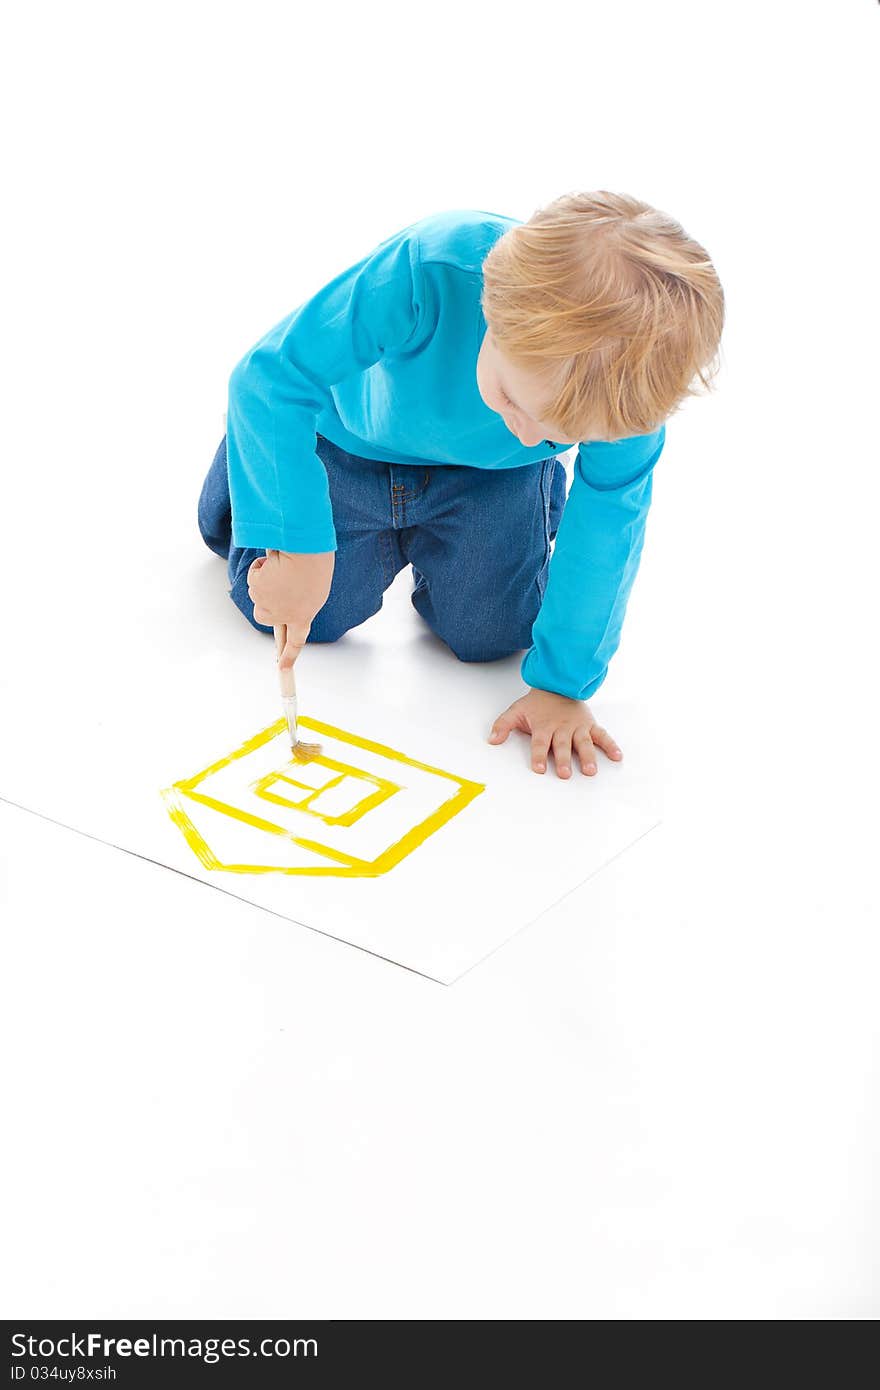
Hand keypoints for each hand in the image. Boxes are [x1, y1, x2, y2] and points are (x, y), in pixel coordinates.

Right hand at [247, 549, 334, 667]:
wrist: (306, 554)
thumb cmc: (315, 567)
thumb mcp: (314, 591)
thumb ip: (298, 602)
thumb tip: (277, 599)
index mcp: (303, 617)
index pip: (295, 642)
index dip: (288, 656)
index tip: (283, 668)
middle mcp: (283, 615)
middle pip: (263, 616)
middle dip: (263, 602)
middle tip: (273, 586)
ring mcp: (268, 604)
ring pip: (258, 592)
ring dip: (266, 579)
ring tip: (283, 567)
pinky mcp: (256, 588)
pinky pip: (254, 575)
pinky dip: (261, 566)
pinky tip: (273, 561)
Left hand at [488, 687, 622, 778]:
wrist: (558, 683)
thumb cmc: (538, 703)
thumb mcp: (516, 711)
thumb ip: (503, 725)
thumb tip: (492, 740)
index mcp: (544, 726)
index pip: (540, 743)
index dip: (538, 756)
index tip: (538, 769)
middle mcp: (562, 728)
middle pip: (562, 746)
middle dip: (562, 760)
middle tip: (564, 774)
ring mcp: (577, 727)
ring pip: (583, 743)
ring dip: (587, 756)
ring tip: (590, 770)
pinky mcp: (590, 725)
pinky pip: (602, 735)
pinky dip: (611, 745)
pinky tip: (617, 757)